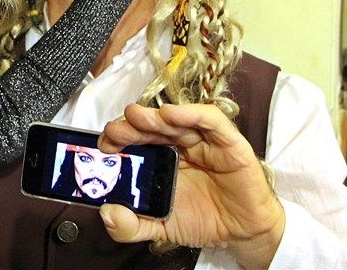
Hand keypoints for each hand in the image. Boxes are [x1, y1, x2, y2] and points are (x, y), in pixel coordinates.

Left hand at [98, 103, 284, 268]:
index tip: (104, 144)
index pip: (136, 139)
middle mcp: (180, 145)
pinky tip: (172, 115)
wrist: (242, 233)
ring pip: (177, 120)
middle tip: (115, 130)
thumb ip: (131, 225)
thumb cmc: (204, 220)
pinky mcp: (228, 142)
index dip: (119, 137)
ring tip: (136, 117)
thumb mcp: (160, 227)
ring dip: (155, 116)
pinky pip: (211, 121)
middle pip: (152, 126)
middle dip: (131, 125)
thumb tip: (108, 213)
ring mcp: (203, 141)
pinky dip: (191, 114)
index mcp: (162, 159)